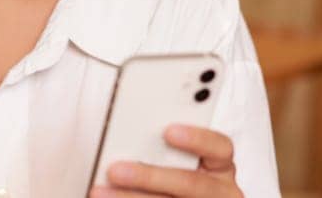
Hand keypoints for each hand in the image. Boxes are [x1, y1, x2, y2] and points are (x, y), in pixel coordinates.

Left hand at [91, 125, 242, 196]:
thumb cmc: (179, 184)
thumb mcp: (186, 163)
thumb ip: (168, 149)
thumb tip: (133, 136)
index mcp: (220, 168)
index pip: (220, 148)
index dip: (197, 138)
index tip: (168, 131)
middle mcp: (219, 193)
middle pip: (191, 183)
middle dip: (150, 176)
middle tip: (116, 169)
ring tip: (100, 192)